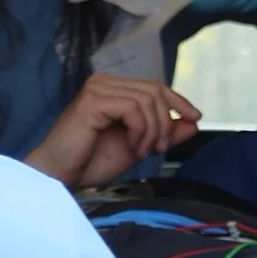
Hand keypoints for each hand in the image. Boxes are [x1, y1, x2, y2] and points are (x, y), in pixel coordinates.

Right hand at [27, 69, 200, 190]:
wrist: (61, 175)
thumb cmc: (91, 162)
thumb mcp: (138, 147)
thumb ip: (164, 133)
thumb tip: (193, 122)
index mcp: (113, 89)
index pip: (155, 86)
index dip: (178, 101)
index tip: (194, 119)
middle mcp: (105, 83)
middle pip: (155, 91)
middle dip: (165, 122)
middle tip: (159, 148)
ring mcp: (98, 89)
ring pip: (147, 99)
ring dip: (153, 130)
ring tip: (141, 151)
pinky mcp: (93, 100)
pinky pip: (133, 108)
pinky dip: (141, 130)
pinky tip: (133, 146)